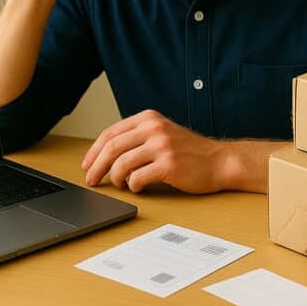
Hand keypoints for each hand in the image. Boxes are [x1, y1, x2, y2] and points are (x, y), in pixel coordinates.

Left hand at [81, 110, 229, 193]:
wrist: (219, 161)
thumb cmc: (189, 152)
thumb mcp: (162, 133)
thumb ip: (137, 138)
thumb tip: (104, 155)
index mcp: (148, 118)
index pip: (110, 133)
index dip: (93, 151)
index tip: (86, 165)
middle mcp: (153, 128)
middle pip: (112, 148)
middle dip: (96, 167)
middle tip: (91, 180)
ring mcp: (161, 145)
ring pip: (121, 164)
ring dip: (115, 178)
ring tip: (120, 184)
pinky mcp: (168, 164)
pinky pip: (137, 178)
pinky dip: (132, 186)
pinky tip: (137, 187)